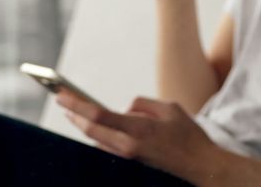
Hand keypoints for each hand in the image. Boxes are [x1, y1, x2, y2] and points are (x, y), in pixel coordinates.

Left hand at [57, 91, 220, 181]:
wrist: (200, 166)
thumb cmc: (188, 135)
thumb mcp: (168, 107)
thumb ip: (141, 104)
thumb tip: (124, 110)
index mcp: (137, 130)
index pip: (98, 115)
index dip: (76, 104)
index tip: (61, 94)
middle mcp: (128, 146)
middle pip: (91, 129)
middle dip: (73, 113)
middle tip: (60, 99)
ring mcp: (128, 157)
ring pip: (97, 138)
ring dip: (83, 124)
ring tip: (72, 110)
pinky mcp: (130, 162)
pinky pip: (107, 146)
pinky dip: (98, 134)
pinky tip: (92, 125)